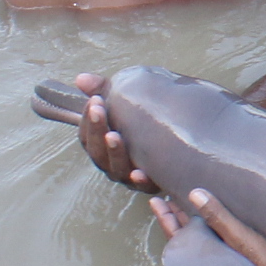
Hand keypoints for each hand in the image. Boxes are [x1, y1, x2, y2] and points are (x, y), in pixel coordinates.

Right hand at [73, 74, 151, 190]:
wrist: (185, 149)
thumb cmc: (150, 123)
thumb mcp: (129, 105)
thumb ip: (106, 91)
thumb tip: (80, 78)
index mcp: (104, 147)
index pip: (86, 136)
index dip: (88, 119)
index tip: (95, 100)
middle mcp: (114, 164)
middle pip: (97, 152)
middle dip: (97, 129)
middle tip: (100, 109)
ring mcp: (131, 177)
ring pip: (116, 169)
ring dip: (114, 152)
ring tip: (115, 136)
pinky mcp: (153, 184)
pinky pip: (144, 186)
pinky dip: (140, 180)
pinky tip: (139, 172)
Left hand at [150, 186, 265, 265]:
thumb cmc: (261, 263)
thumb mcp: (238, 236)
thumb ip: (217, 216)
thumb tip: (193, 193)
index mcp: (203, 255)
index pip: (175, 234)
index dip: (164, 216)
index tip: (155, 200)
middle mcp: (208, 260)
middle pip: (184, 236)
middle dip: (174, 217)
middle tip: (166, 198)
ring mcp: (220, 261)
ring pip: (197, 239)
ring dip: (190, 223)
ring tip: (186, 206)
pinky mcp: (232, 260)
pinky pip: (211, 242)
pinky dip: (206, 229)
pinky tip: (215, 223)